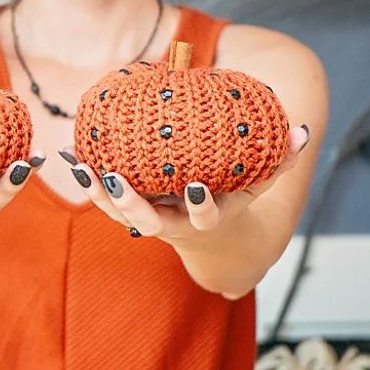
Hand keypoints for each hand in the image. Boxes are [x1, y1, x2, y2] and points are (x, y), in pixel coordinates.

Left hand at [58, 125, 311, 239]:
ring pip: (117, 214)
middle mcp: (174, 224)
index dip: (199, 204)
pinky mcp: (127, 211)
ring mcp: (148, 220)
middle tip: (113, 180)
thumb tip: (301, 131)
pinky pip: (102, 198)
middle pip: (147, 223)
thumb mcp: (258, 183)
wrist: (213, 238)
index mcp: (206, 217)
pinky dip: (86, 178)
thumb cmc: (235, 198)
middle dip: (130, 205)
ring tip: (81, 166)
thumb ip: (281, 160)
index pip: (204, 215)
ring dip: (97, 192)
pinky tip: (68, 152)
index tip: (194, 186)